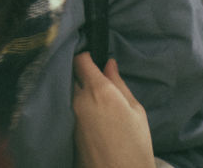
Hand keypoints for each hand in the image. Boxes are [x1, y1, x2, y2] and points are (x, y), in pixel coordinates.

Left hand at [72, 53, 154, 167]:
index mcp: (100, 91)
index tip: (92, 58)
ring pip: (70, 92)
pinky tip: (90, 115)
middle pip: (73, 75)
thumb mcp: (135, 111)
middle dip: (82, 75)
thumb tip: (109, 64)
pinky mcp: (67, 128)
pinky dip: (76, 106)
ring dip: (79, 91)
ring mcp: (70, 115)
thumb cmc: (135, 146)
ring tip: (95, 101)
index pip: (80, 60)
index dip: (86, 56)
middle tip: (96, 81)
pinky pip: (68, 108)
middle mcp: (80, 99)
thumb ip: (119, 84)